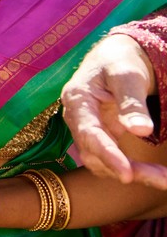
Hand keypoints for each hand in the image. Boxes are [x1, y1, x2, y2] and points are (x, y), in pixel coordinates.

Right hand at [62, 33, 166, 188]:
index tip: (127, 174)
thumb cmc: (119, 61)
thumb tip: (142, 131)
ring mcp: (87, 129)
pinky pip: (111, 158)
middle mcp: (77, 119)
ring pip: (102, 162)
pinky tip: (154, 173)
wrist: (114, 57)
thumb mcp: (128, 75)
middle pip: (94, 154)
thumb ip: (132, 102)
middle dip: (125, 170)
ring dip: (132, 173)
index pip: (89, 133)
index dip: (107, 155)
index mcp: (77, 100)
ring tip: (164, 179)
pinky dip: (132, 168)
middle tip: (162, 179)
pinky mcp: (100, 136)